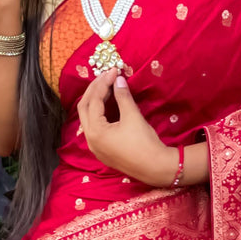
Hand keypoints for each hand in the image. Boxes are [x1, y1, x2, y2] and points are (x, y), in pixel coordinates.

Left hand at [77, 69, 178, 186]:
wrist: (156, 168)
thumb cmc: (144, 143)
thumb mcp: (133, 116)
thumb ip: (123, 96)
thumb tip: (118, 79)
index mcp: (95, 131)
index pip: (94, 101)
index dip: (103, 83)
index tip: (114, 71)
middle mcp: (90, 139)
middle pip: (84, 108)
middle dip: (94, 90)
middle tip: (106, 76)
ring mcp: (95, 146)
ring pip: (87, 118)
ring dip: (94, 101)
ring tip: (106, 87)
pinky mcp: (102, 150)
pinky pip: (93, 127)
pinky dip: (98, 113)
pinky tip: (107, 105)